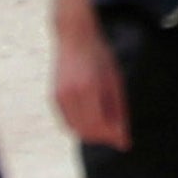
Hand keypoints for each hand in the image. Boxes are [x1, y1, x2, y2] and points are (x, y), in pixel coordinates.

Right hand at [50, 0, 132, 151]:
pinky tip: (94, 117)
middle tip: (118, 135)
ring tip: (108, 124)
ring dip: (92, 132)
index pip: (99, 125)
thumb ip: (118, 111)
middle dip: (103, 137)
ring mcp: (58, 97)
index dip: (112, 136)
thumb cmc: (101, 57)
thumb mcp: (115, 81)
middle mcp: (70, 95)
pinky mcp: (53, 98)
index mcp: (88, 88)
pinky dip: (80, 125)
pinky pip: (67, 121)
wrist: (75, 38)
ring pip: (75, 129)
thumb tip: (123, 138)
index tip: (124, 140)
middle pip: (86, 131)